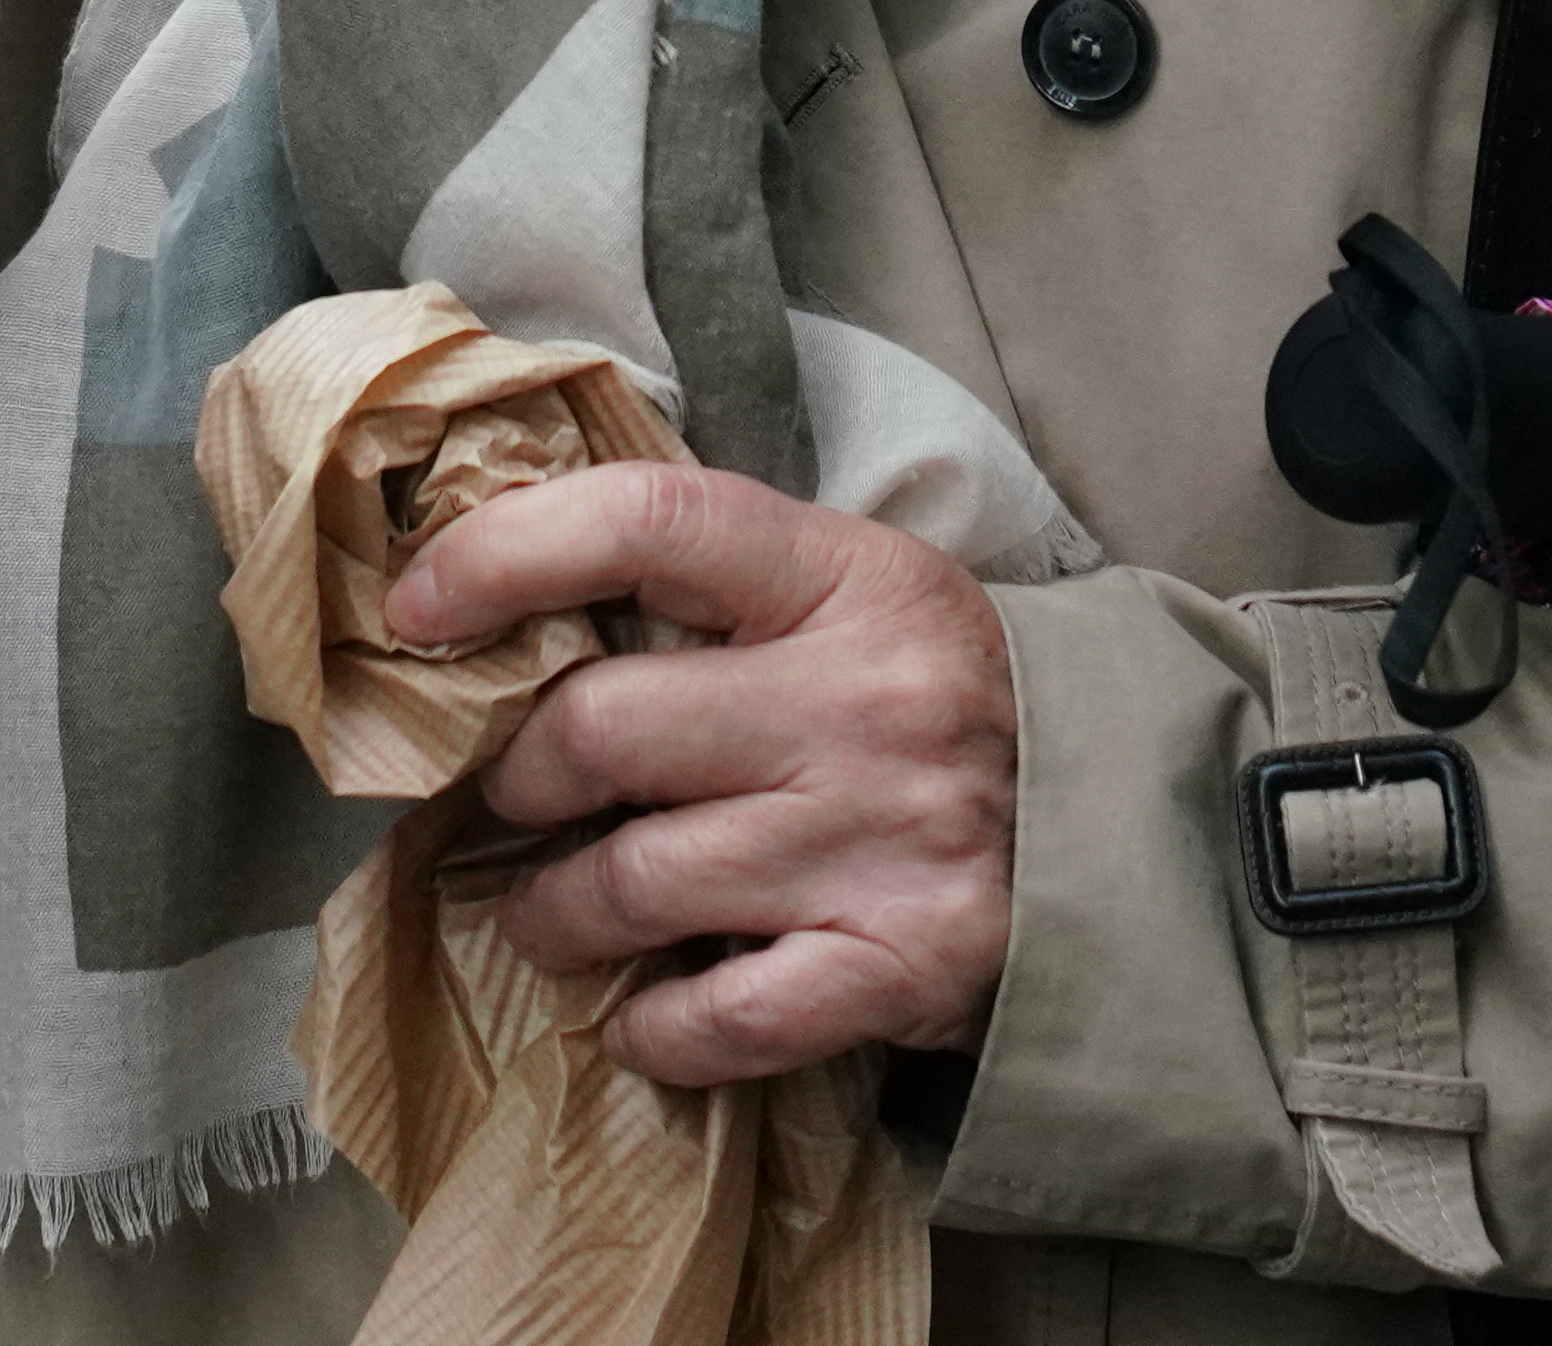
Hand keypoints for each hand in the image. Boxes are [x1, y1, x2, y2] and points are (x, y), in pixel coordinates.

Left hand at [392, 461, 1018, 1089]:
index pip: (645, 521)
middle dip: (516, 777)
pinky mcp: (902, 968)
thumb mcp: (853, 591)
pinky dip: (651, 1029)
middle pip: (602, 729)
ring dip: (555, 913)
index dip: (504, 555)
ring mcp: (882, 841)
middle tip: (509, 799)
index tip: (417, 608)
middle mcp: (862, 703)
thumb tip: (500, 604)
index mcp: (842, 578)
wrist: (1134, 824)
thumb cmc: (940, 694)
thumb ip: (708, 587)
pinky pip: (720, 1018)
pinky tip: (637, 1016)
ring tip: (550, 915)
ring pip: (634, 882)